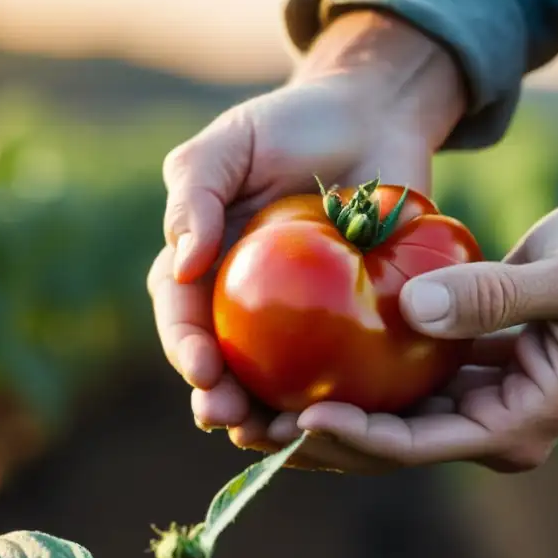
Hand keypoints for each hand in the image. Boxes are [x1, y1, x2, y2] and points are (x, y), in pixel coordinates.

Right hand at [147, 11, 466, 461]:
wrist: (376, 118)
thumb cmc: (296, 124)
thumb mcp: (234, 143)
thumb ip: (196, 192)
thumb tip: (183, 263)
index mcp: (204, 263)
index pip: (181, 312)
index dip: (185, 346)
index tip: (203, 371)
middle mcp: (243, 300)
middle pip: (221, 362)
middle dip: (217, 398)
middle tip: (229, 420)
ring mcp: (296, 318)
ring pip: (272, 380)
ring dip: (266, 415)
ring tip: (275, 439)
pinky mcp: (349, 324)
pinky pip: (336, 371)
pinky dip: (331, 400)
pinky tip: (340, 421)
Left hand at [272, 183, 557, 471]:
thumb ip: (499, 294)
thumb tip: (413, 311)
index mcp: (518, 422)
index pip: (419, 445)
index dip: (356, 438)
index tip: (298, 417)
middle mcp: (491, 425)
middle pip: (388, 446)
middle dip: (318, 442)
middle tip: (246, 425)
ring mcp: (475, 402)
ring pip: (384, 421)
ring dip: (321, 415)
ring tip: (251, 404)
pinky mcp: (463, 372)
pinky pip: (396, 385)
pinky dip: (351, 377)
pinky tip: (299, 361)